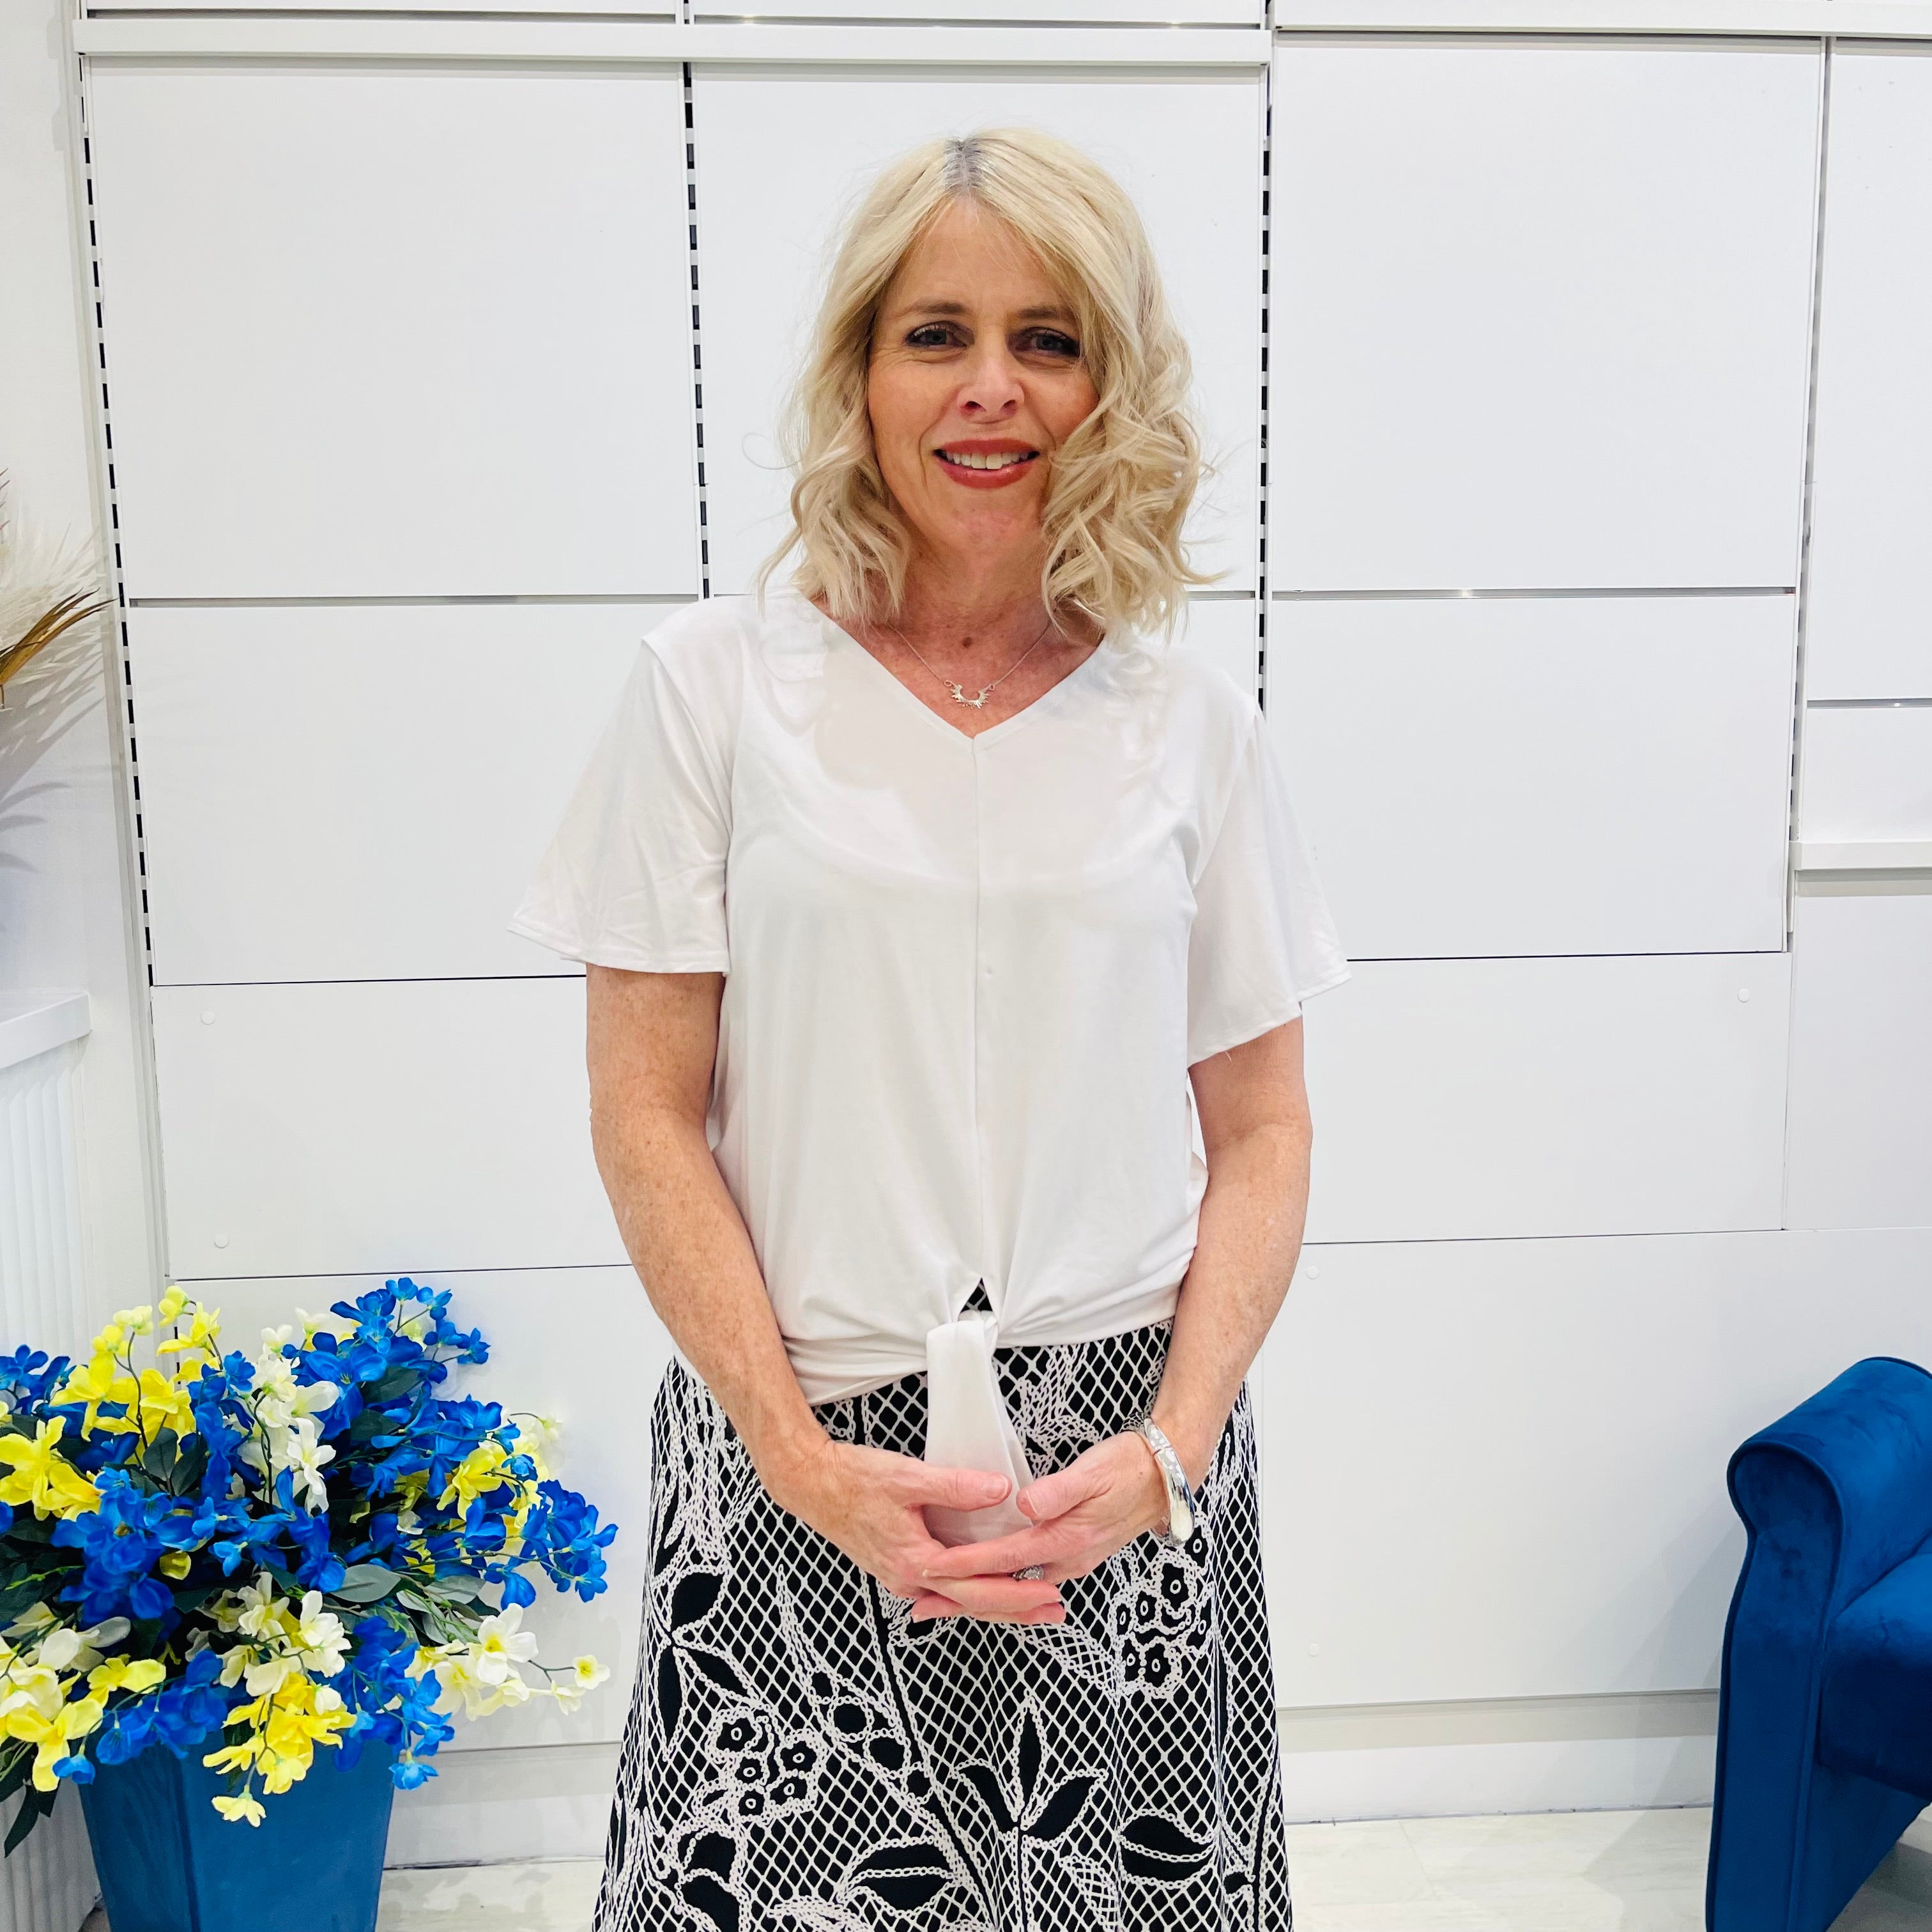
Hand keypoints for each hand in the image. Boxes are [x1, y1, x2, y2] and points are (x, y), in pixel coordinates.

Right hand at [767, 1439, 1067, 1624]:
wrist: (810, 1483)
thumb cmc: (852, 1480)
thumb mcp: (908, 1478)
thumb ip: (956, 1487)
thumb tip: (1002, 1491)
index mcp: (915, 1562)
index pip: (977, 1588)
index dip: (1018, 1593)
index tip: (1050, 1593)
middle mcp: (909, 1579)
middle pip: (972, 1603)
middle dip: (1017, 1609)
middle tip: (1056, 1611)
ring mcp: (901, 1576)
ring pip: (958, 1600)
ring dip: (996, 1604)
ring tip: (1032, 1606)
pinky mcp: (897, 1566)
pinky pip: (943, 1589)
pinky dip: (970, 1593)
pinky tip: (984, 1591)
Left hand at [909, 1431, 1170, 1621]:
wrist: (1165, 1479)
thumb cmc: (1127, 1470)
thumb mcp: (1091, 1473)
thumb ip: (1056, 1491)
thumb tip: (1023, 1505)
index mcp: (1065, 1541)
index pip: (1002, 1558)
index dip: (963, 1564)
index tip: (929, 1568)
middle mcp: (1068, 1560)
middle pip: (1004, 1585)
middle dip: (962, 1596)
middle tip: (921, 1604)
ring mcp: (1073, 1561)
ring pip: (1016, 1586)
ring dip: (979, 1593)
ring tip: (942, 1599)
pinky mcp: (1076, 1554)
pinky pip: (1030, 1578)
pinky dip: (1002, 1582)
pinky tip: (988, 1579)